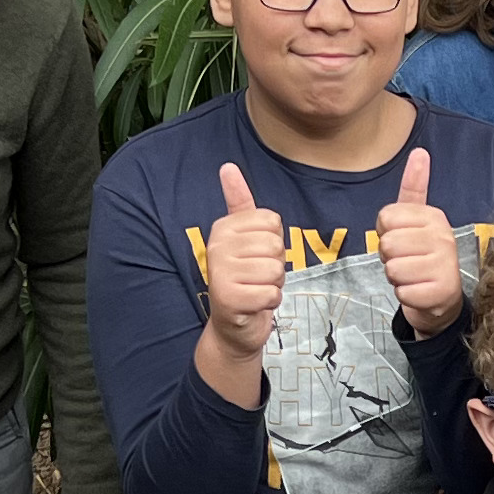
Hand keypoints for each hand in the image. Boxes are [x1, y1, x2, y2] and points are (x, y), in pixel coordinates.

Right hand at [199, 162, 287, 361]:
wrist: (233, 326)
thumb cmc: (245, 279)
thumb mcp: (245, 239)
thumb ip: (239, 204)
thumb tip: (227, 167)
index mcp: (223, 228)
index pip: (272, 222)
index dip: (274, 243)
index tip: (256, 256)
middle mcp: (217, 246)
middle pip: (276, 246)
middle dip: (275, 266)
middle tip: (257, 277)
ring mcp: (221, 272)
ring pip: (276, 271)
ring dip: (273, 286)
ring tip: (255, 290)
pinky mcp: (229, 298)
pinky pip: (271, 293)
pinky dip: (269, 303)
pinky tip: (254, 305)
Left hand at [374, 148, 464, 334]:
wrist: (441, 299)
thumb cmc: (421, 257)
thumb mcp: (415, 221)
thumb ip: (413, 188)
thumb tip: (420, 152)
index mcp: (434, 216)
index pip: (385, 218)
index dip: (385, 234)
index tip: (402, 242)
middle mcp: (444, 237)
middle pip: (388, 244)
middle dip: (390, 258)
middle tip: (407, 262)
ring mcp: (445, 265)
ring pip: (393, 269)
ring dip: (397, 278)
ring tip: (413, 276)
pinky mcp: (442, 291)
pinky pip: (403, 292)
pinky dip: (405, 296)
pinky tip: (419, 292)